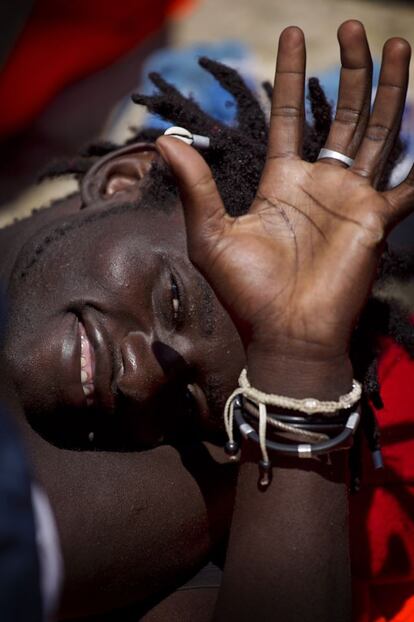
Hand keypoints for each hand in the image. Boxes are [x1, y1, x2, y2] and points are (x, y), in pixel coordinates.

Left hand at [157, 22, 412, 376]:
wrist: (285, 333)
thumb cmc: (246, 291)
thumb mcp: (212, 234)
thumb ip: (196, 186)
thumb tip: (163, 140)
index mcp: (281, 181)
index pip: (289, 116)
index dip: (289, 76)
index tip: (293, 35)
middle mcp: (319, 183)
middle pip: (341, 113)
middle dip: (350, 70)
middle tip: (353, 25)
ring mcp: (351, 199)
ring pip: (376, 132)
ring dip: (388, 90)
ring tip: (397, 44)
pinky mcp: (376, 220)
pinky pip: (408, 187)